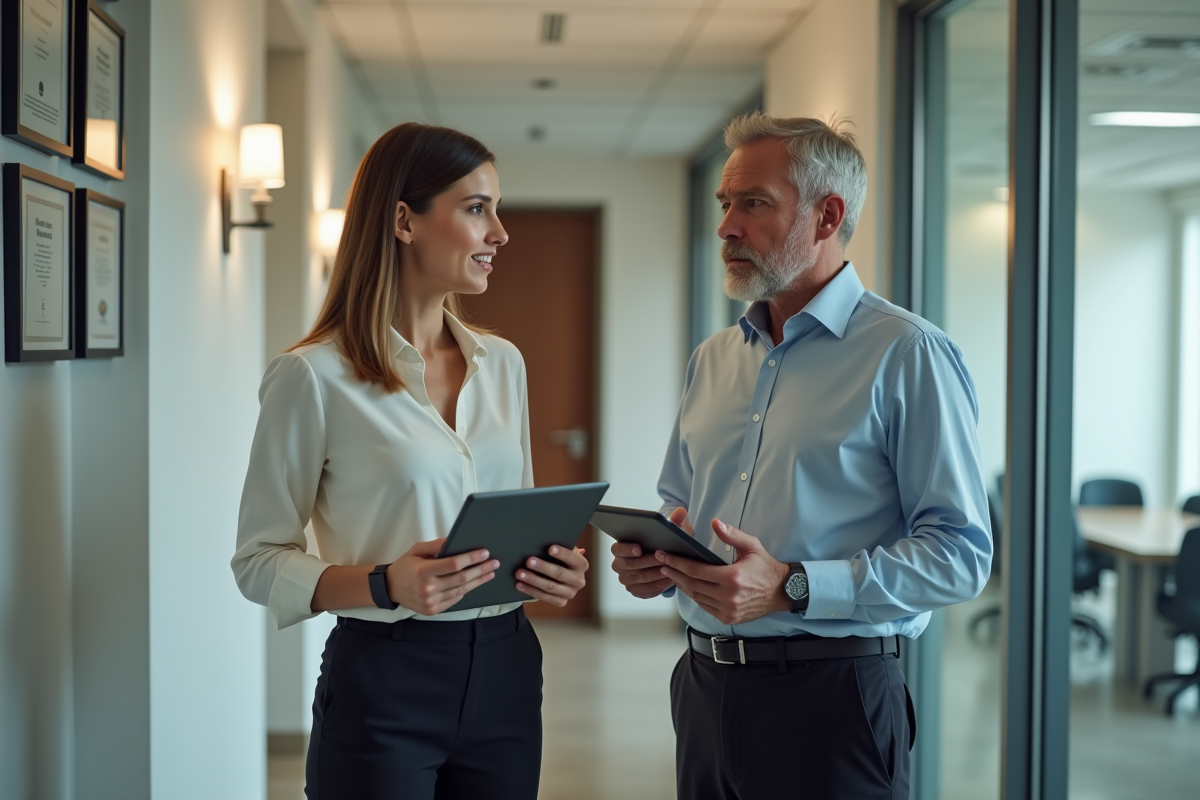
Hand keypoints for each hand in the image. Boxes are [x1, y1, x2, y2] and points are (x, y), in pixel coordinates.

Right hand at [386, 538, 498, 615]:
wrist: (390, 588)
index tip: (484, 553)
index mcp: (423, 571)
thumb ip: (437, 545)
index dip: (471, 558)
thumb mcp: (417, 550)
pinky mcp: (433, 610)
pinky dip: (466, 590)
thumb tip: (456, 541)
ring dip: (478, 581)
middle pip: (462, 578)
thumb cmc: (405, 566)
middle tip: (494, 563)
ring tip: (489, 573)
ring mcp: (431, 601)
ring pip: (461, 590)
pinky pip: (455, 599)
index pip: (454, 564)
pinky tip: (475, 583)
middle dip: (481, 569)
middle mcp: (428, 588)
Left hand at [516, 545, 588, 606]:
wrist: (560, 577)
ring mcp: (571, 593)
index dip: (562, 553)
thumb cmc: (559, 559)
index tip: (550, 548)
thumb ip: (557, 548)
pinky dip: (531, 590)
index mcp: (582, 565)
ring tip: (520, 573)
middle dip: (542, 567)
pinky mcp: (561, 602)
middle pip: (559, 573)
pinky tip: (520, 584)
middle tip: (528, 561)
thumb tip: (544, 540)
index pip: (573, 558)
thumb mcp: (561, 552)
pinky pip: (545, 598)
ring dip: (533, 580)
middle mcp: (579, 580)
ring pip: (550, 587)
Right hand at [610, 507, 692, 598]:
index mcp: (620, 548)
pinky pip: (645, 591)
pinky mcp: (635, 591)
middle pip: (629, 565)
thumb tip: (681, 511)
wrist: (665, 559)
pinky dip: (657, 586)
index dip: (626, 549)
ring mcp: (626, 579)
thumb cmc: (663, 542)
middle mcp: (619, 565)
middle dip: (647, 562)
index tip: (639, 548)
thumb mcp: (669, 531)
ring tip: (668, 570)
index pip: (617, 549)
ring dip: (654, 574)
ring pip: (639, 579)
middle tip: (662, 560)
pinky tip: (668, 580)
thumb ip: (674, 520)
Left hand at [656, 518, 789, 624]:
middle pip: (692, 584)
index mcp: (732, 577)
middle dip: (674, 572)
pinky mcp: (729, 618)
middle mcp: (729, 596)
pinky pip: (705, 606)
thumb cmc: (766, 568)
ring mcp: (728, 610)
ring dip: (682, 585)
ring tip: (671, 573)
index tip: (664, 556)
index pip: (696, 570)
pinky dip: (694, 596)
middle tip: (662, 563)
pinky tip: (688, 586)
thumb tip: (715, 523)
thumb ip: (732, 534)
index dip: (676, 562)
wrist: (783, 592)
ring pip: (696, 597)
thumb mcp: (752, 546)